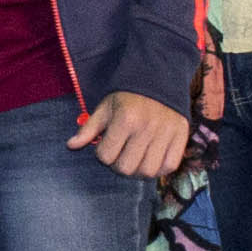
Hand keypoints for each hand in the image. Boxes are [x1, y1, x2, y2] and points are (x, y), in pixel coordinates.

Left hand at [73, 89, 192, 180]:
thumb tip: (71, 146)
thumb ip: (88, 128)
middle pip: (126, 168)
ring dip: (138, 170)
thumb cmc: (127, 97)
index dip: (103, 155)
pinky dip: (159, 169)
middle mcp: (146, 127)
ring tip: (136, 159)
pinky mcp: (180, 136)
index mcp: (125, 119)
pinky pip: (169, 166)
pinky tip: (152, 159)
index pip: (106, 156)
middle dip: (119, 165)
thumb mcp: (105, 108)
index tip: (107, 145)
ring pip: (148, 171)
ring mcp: (165, 133)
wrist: (159, 79)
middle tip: (121, 155)